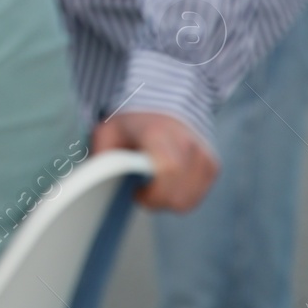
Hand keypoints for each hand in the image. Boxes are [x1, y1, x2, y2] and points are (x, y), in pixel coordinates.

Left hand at [91, 111, 219, 210]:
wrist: (162, 105)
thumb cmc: (130, 122)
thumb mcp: (107, 132)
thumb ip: (101, 154)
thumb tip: (95, 180)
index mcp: (158, 134)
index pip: (169, 171)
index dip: (153, 193)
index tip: (137, 193)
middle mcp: (186, 144)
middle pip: (179, 194)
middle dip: (157, 202)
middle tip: (142, 194)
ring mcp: (203, 155)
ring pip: (190, 199)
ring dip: (169, 201)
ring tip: (154, 187)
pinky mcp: (212, 165)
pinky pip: (198, 196)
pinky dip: (182, 197)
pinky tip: (168, 185)